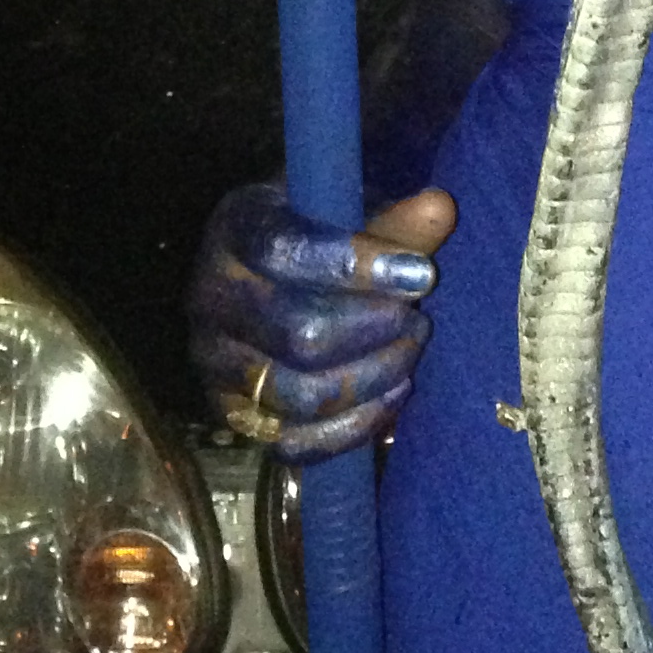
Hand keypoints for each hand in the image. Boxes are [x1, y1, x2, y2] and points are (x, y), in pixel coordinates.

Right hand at [186, 181, 454, 461]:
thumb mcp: (349, 209)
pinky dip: (354, 427)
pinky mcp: (235, 415)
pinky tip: (393, 393)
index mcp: (235, 228)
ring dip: (372, 377)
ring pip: (300, 394)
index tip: (421, 275)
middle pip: (298, 333)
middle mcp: (212, 298)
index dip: (355, 266)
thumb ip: (392, 219)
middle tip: (417, 319)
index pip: (285, 250)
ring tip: (409, 350)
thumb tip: (439, 209)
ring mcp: (217, 363)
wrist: (275, 274)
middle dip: (374, 330)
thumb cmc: (321, 232)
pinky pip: (294, 442)